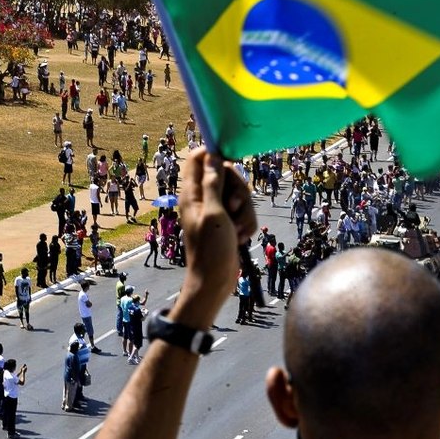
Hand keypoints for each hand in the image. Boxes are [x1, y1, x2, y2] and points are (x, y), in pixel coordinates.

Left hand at [174, 148, 255, 327]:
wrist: (215, 281)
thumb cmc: (211, 250)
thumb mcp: (214, 213)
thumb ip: (213, 184)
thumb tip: (212, 156)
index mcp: (192, 193)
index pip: (198, 158)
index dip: (215, 157)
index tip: (231, 166)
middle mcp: (203, 198)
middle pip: (227, 174)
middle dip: (239, 190)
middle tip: (236, 208)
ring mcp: (217, 210)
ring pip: (240, 194)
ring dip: (246, 211)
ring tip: (238, 230)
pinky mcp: (228, 222)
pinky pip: (244, 212)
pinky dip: (247, 224)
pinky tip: (241, 238)